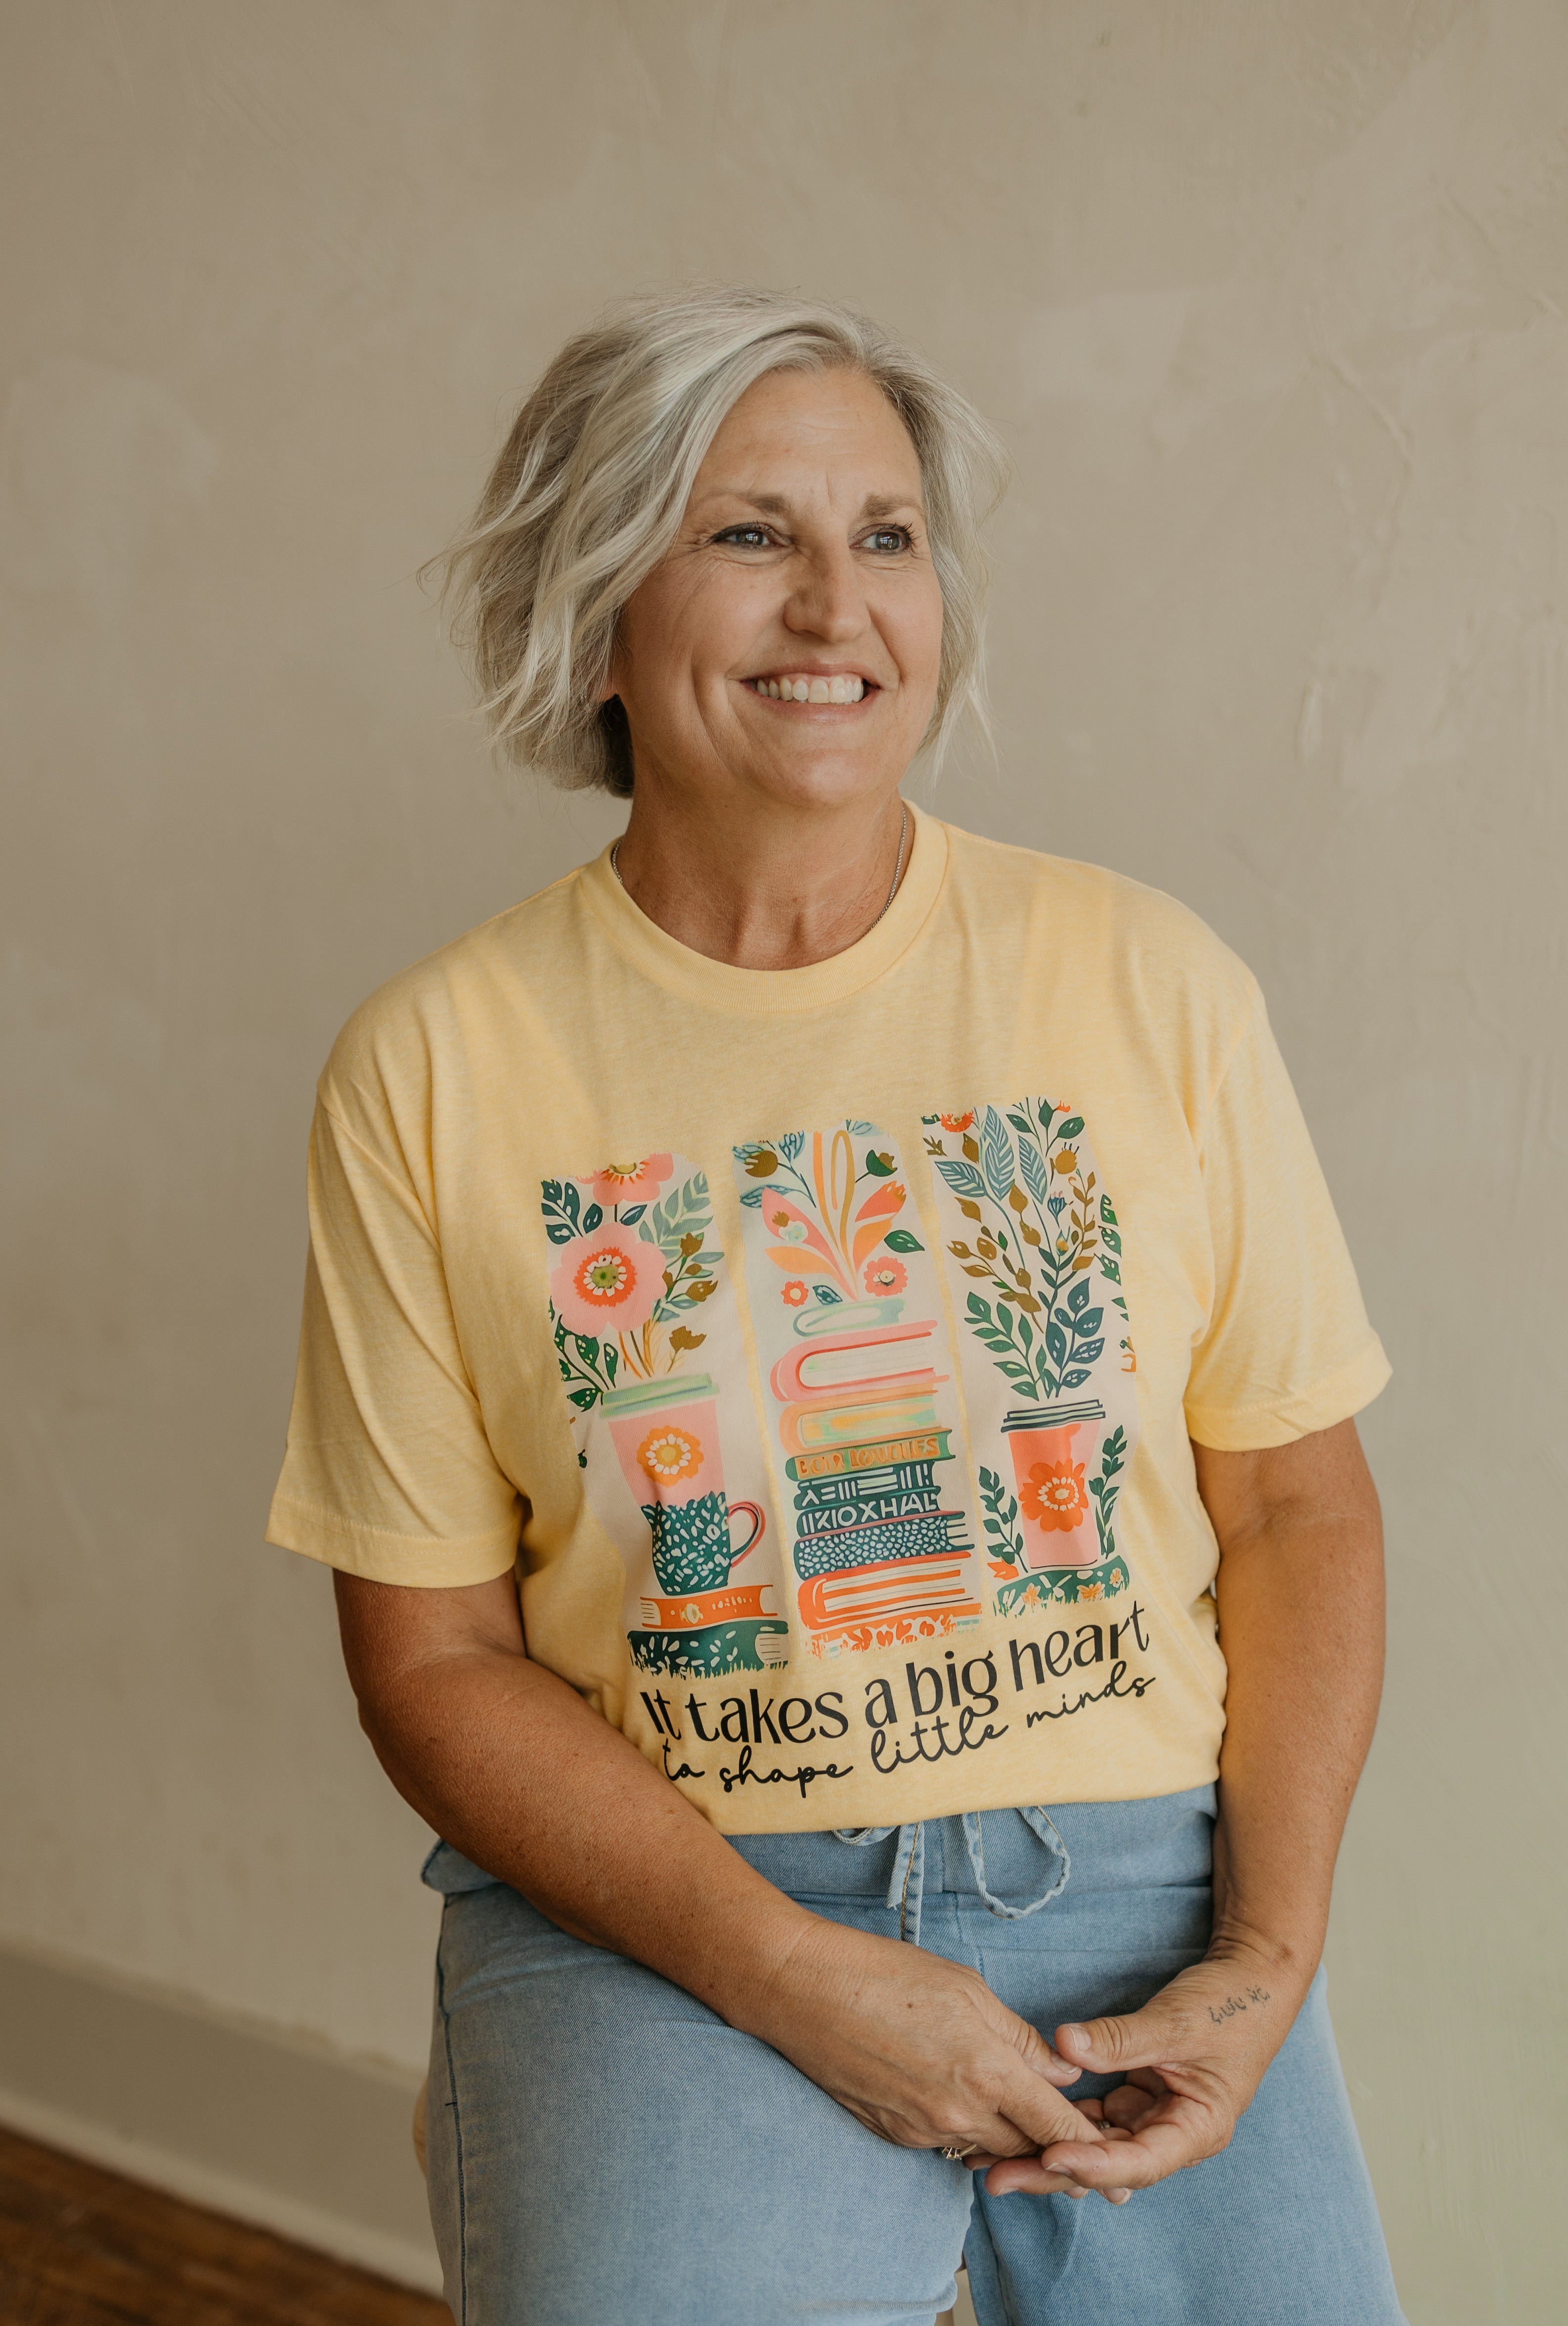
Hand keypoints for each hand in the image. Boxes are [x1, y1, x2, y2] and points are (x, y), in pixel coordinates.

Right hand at [741, 1914, 1123, 2169]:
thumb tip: (1061, 2074)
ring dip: (1006, 2136)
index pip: (1057, 2128)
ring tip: (1018, 2114)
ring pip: (984, 2147)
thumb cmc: (886, 1974)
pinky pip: (944, 2141)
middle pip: (1025, 2149)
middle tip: (1075, 2142)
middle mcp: (958, 2113)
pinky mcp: (892, 2133)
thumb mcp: (967, 1989)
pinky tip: (956, 2093)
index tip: (1117, 2162)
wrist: (803, 1990)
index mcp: (986, 2072)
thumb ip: (1021, 2039)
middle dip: (1052, 2148)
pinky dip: (962, 2126)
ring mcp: (921, 2129)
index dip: (1091, 2148)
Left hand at [969, 1946, 1305, 2199]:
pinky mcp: (1137, 2095)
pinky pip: (1095, 2115)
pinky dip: (1061, 2116)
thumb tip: (1064, 2043)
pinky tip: (1020, 2118)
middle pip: (1107, 2164)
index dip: (1091, 2164)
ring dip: (1048, 2146)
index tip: (1047, 2155)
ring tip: (992, 2157)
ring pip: (1095, 2144)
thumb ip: (1120, 2038)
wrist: (1252, 1980)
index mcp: (1196, 2130)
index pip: (1138, 2162)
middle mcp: (1172, 2133)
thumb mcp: (1175, 2022)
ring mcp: (1152, 2116)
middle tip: (996, 2174)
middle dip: (1053, 2169)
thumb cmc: (1229, 2005)